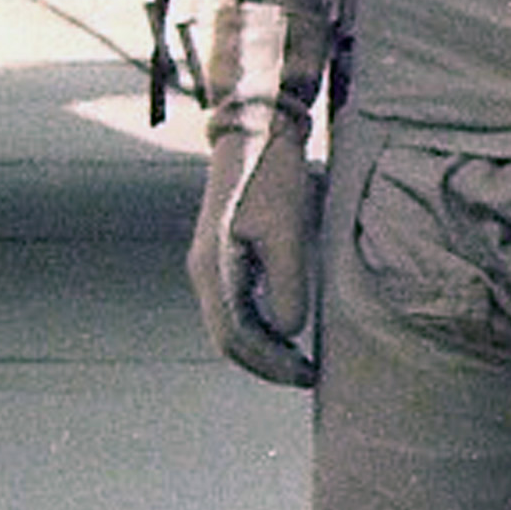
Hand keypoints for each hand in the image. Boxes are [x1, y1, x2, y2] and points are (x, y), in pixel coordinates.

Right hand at [187, 0, 333, 386]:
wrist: (255, 133)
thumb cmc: (273, 178)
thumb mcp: (288, 230)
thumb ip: (288, 285)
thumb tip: (288, 330)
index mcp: (214, 268)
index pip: (236, 339)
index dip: (271, 364)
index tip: (306, 376)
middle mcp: (203, 271)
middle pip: (228, 339)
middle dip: (266, 363)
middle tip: (307, 376)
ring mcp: (209, 263)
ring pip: (229, 325)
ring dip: (262, 348)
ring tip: (299, 360)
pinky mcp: (221, 254)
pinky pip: (234, 306)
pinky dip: (258, 326)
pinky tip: (286, 329)